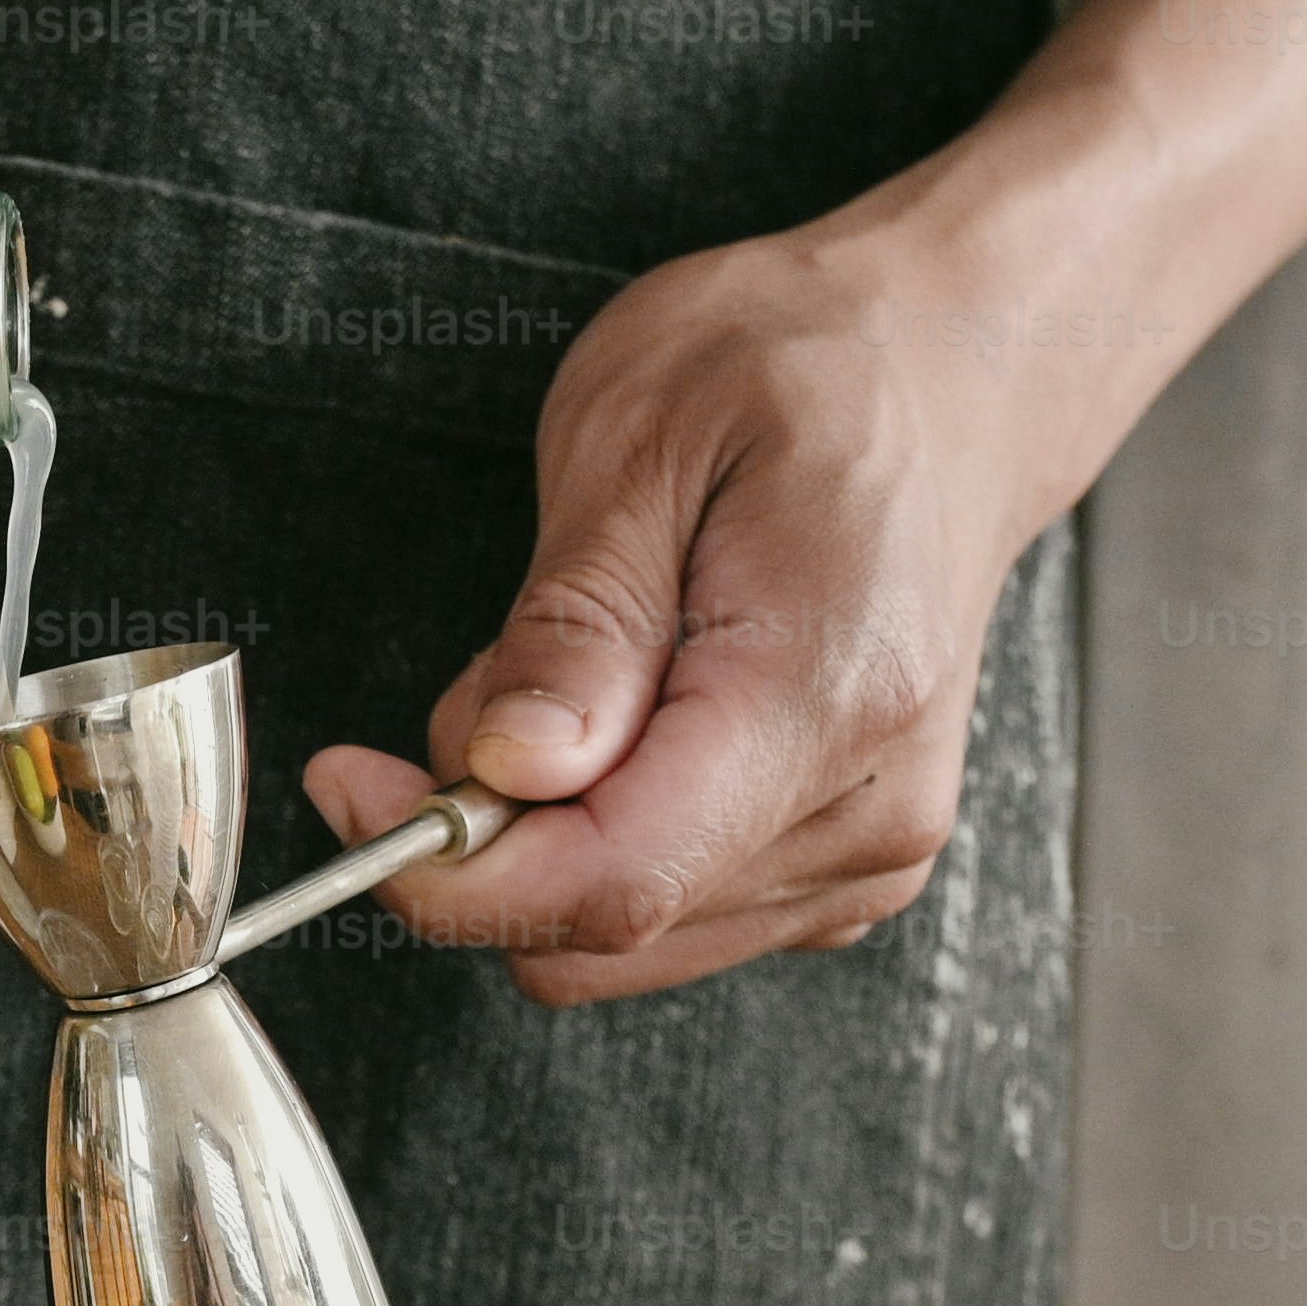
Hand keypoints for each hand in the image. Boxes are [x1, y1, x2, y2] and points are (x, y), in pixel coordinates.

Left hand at [302, 225, 1063, 1004]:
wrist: (956, 366)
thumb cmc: (810, 367)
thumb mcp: (647, 432)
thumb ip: (574, 623)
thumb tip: (508, 767)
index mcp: (825, 696)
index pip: (609, 880)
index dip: (447, 870)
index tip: (350, 788)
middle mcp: (866, 808)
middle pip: (600, 930)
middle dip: (490, 838)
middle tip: (488, 682)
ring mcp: (865, 855)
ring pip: (619, 939)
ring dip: (549, 834)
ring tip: (592, 672)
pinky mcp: (842, 871)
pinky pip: (669, 918)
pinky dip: (605, 840)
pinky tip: (639, 717)